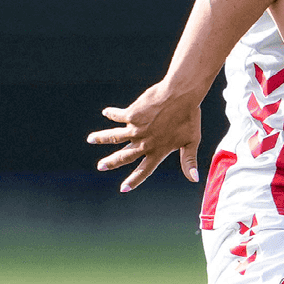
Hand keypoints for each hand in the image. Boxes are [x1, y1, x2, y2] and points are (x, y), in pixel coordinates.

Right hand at [87, 82, 203, 191]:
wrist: (181, 95)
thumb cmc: (188, 116)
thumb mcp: (191, 141)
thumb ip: (189, 161)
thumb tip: (194, 180)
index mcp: (158, 150)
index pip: (144, 170)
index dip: (134, 180)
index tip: (123, 189)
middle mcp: (144, 142)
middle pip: (124, 156)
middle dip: (111, 162)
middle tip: (100, 166)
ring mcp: (136, 129)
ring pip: (114, 136)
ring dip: (101, 138)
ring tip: (90, 139)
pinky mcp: (132, 114)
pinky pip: (118, 116)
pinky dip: (111, 113)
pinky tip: (106, 112)